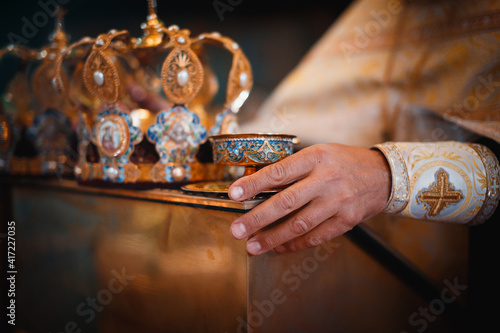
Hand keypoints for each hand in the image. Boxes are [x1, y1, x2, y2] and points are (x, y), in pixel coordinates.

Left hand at [228, 143, 390, 254]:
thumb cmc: (344, 162)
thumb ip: (292, 170)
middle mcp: (326, 180)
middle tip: (237, 230)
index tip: (233, 194)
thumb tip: (258, 187)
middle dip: (257, 218)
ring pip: (299, 224)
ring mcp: (338, 202)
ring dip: (273, 237)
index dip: (254, 184)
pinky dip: (295, 244)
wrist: (384, 175)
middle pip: (285, 202)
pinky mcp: (347, 220)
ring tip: (253, 246)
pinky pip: (316, 236)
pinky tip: (279, 247)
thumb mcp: (319, 154)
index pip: (279, 172)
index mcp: (316, 158)